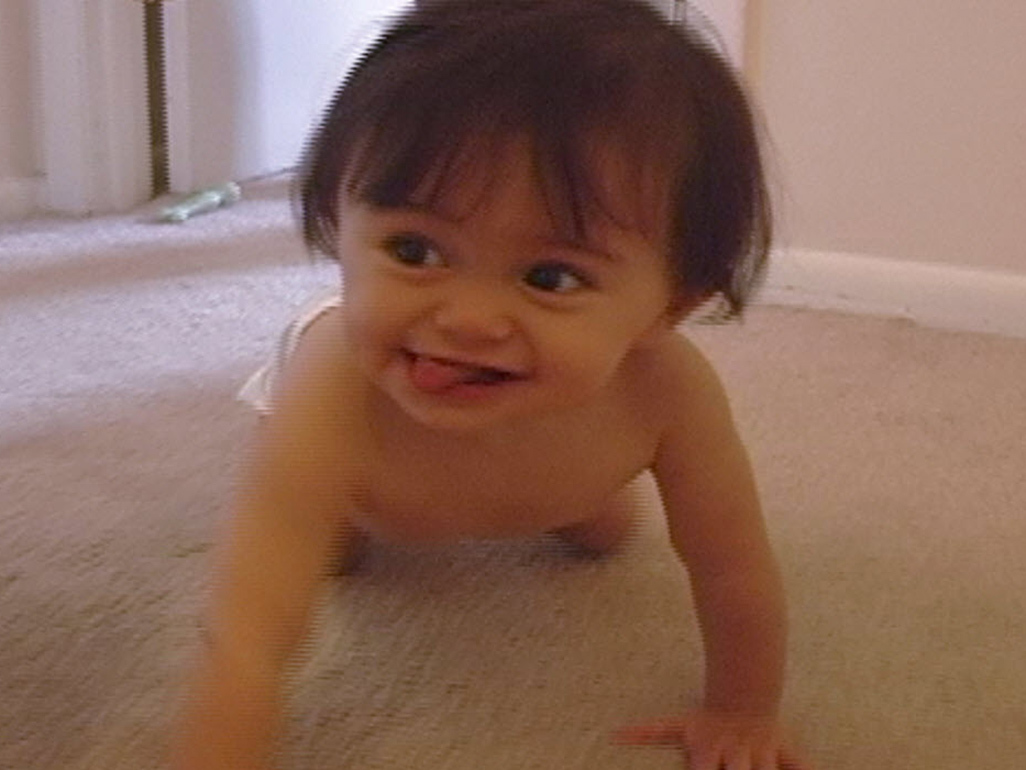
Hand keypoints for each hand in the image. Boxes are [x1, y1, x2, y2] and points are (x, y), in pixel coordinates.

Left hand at [613, 709, 811, 769]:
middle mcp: (737, 757)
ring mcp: (763, 756)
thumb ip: (647, 731)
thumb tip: (613, 733)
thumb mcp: (676, 725)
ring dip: (766, 768)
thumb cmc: (706, 720)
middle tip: (737, 768)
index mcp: (710, 753)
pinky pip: (804, 767)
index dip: (703, 769)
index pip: (703, 769)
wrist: (744, 698)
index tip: (700, 767)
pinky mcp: (787, 754)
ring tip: (761, 766)